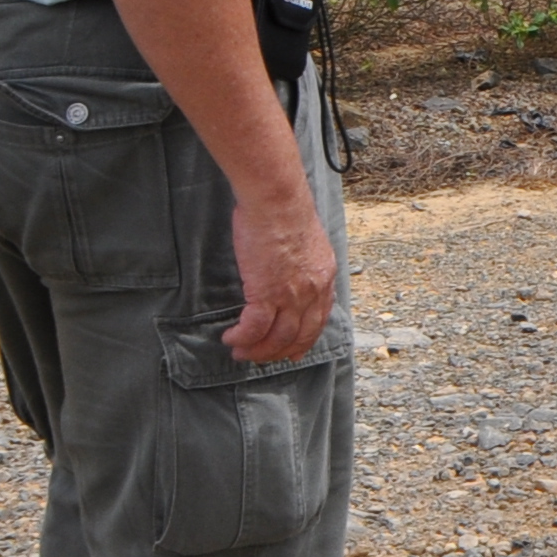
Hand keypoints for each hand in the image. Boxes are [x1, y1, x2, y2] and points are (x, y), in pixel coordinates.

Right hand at [223, 192, 341, 364]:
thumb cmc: (284, 211)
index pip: (318, 319)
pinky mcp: (268, 292)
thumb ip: (303, 263)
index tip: (293, 352)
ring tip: (240, 352)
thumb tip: (289, 272)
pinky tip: (231, 338)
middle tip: (260, 357)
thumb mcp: (306, 242)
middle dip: (278, 352)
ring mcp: (292, 294)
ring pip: (277, 337)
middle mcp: (313, 290)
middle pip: (300, 335)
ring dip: (257, 350)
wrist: (276, 200)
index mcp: (324, 276)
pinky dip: (242, 337)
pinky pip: (254, 327)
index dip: (304, 340)